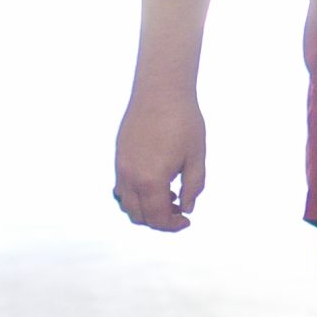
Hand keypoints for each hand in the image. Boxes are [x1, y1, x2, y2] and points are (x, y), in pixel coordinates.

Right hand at [114, 89, 205, 230]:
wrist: (161, 92)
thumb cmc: (184, 122)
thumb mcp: (196, 156)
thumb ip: (193, 186)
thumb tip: (187, 208)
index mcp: (152, 180)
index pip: (157, 217)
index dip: (172, 225)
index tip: (186, 220)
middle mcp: (131, 177)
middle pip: (138, 215)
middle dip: (159, 219)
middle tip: (179, 209)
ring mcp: (121, 167)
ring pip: (127, 203)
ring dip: (145, 208)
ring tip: (168, 196)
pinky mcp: (119, 156)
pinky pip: (122, 187)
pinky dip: (136, 194)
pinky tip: (155, 182)